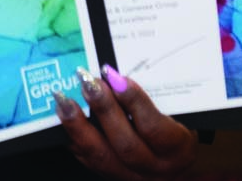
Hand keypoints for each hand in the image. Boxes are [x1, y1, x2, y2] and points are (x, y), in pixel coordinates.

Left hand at [55, 65, 197, 178]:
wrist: (179, 171)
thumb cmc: (178, 136)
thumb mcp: (180, 117)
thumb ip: (155, 99)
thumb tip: (118, 72)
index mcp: (177, 149)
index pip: (154, 128)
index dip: (134, 101)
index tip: (115, 76)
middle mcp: (154, 168)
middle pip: (125, 144)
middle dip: (103, 109)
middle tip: (87, 80)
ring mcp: (131, 176)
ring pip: (101, 156)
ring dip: (79, 126)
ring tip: (64, 99)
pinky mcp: (112, 177)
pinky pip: (88, 160)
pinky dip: (73, 138)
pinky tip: (62, 119)